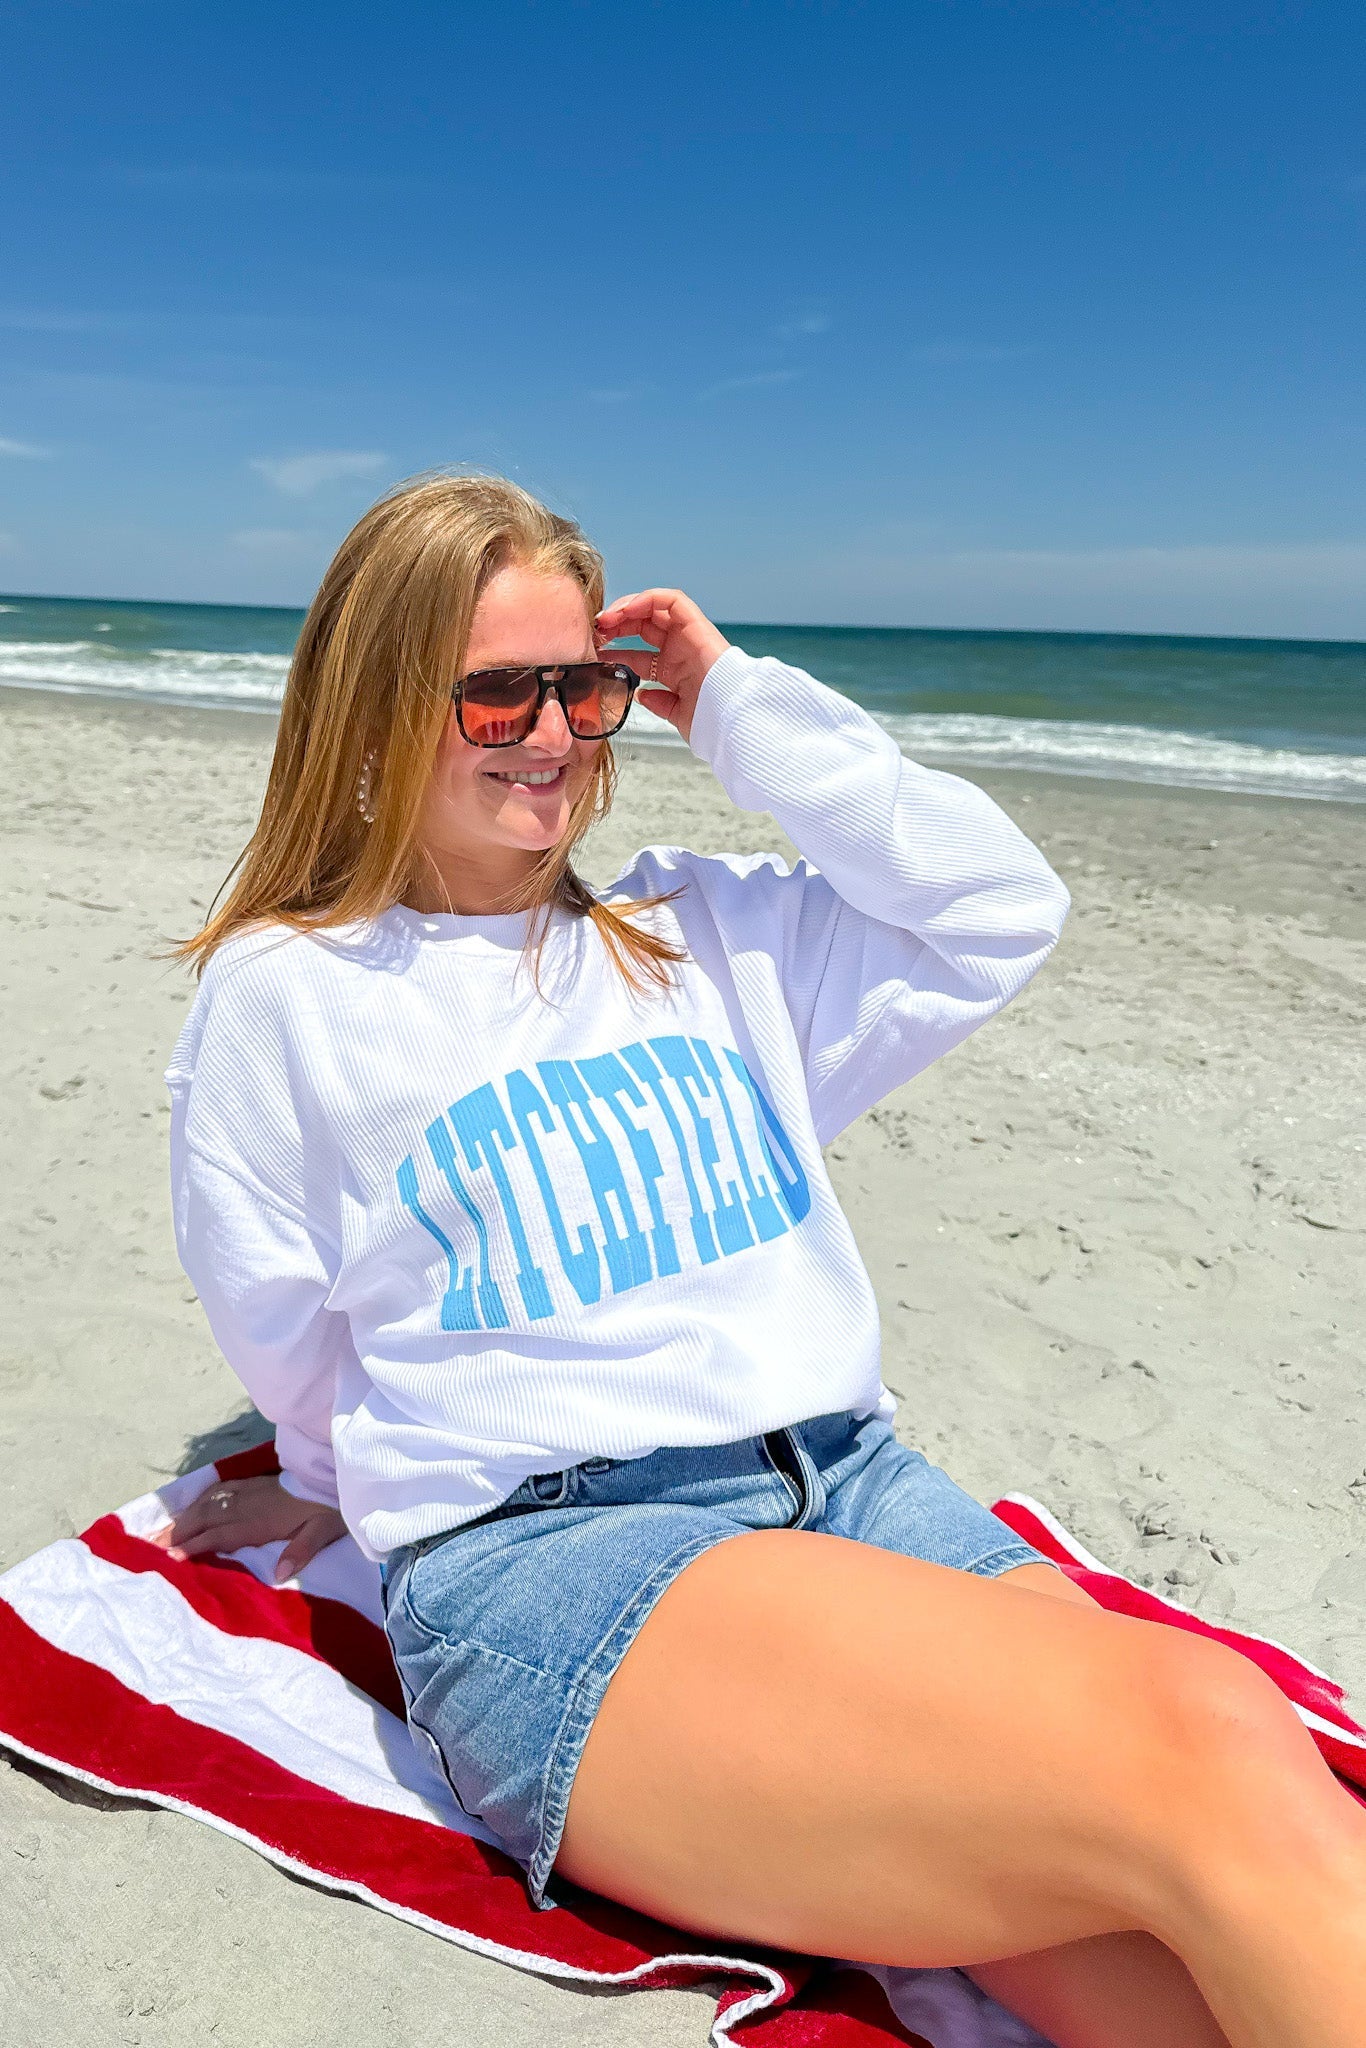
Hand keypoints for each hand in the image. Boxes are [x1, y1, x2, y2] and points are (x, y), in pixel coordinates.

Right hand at [152, 1473, 347, 1583]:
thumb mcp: (323, 1532)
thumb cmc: (328, 1509)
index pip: (221, 1534)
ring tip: (162, 1532)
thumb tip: (279, 1573)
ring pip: (209, 1503)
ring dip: (185, 1517)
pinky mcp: (253, 1483)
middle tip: (151, 1547)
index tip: (171, 1558)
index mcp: (261, 1521)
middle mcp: (249, 1504)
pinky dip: (201, 1499)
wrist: (334, 1475)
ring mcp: (249, 1491)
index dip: (196, 1545)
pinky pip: (220, 1489)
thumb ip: (301, 1551)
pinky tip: (192, 1507)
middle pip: (206, 1518)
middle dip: (178, 1533)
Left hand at [595, 588, 729, 745]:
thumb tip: (641, 696)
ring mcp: (689, 635)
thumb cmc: (709, 721)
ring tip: (606, 619)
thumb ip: (659, 704)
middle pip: (641, 625)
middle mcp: (680, 650)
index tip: (595, 653)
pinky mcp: (697, 624)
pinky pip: (671, 600)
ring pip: (653, 607)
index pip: (638, 653)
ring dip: (626, 608)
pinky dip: (647, 599)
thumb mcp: (676, 715)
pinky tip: (627, 610)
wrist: (730, 718)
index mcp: (673, 672)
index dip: (615, 650)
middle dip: (615, 624)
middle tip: (596, 631)